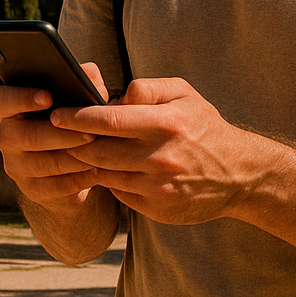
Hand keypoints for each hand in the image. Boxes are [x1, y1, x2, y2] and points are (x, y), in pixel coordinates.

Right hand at [0, 63, 107, 206]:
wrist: (68, 166)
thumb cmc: (70, 121)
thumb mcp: (75, 99)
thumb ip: (81, 81)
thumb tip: (89, 72)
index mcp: (9, 109)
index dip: (20, 98)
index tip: (48, 97)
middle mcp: (6, 137)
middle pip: (27, 136)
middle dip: (62, 134)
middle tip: (90, 133)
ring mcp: (16, 166)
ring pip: (44, 163)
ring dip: (75, 157)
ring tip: (98, 151)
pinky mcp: (33, 190)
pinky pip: (56, 186)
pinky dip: (80, 178)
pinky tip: (98, 169)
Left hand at [52, 76, 248, 224]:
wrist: (239, 173)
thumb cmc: (204, 127)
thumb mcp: (184, 94)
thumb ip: (147, 88)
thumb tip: (114, 97)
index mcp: (167, 123)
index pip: (109, 120)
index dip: (77, 117)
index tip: (56, 113)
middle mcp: (162, 157)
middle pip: (99, 150)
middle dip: (73, 142)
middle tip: (56, 133)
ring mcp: (158, 186)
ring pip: (105, 173)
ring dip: (86, 162)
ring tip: (76, 149)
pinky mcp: (157, 208)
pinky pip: (119, 192)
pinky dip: (108, 180)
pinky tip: (105, 169)